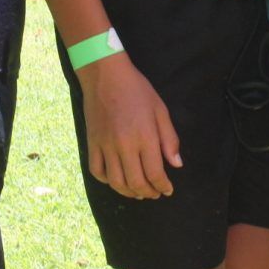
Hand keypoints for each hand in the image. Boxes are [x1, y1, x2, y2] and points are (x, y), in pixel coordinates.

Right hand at [78, 54, 181, 198]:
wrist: (105, 75)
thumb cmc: (137, 90)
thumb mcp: (160, 110)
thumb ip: (169, 139)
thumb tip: (176, 165)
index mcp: (145, 137)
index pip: (155, 173)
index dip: (163, 186)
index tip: (167, 190)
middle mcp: (124, 145)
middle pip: (136, 182)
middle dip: (148, 193)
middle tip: (155, 193)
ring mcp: (105, 146)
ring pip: (116, 182)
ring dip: (129, 192)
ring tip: (138, 192)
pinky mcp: (92, 143)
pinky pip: (97, 171)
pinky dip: (107, 181)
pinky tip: (116, 180)